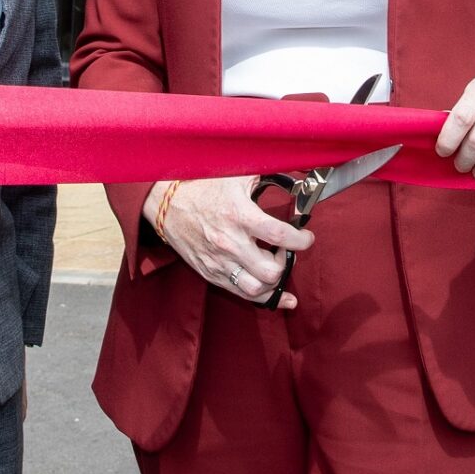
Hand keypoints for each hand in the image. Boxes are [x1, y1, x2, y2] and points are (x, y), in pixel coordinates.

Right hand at [153, 176, 311, 307]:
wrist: (168, 204)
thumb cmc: (204, 187)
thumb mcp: (237, 175)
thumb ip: (267, 177)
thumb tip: (297, 180)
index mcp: (239, 215)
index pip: (278, 235)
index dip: (300, 239)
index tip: (306, 237)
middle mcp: (230, 242)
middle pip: (270, 270)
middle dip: (286, 261)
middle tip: (285, 249)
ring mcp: (219, 261)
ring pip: (257, 289)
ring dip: (273, 281)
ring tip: (275, 266)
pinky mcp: (211, 273)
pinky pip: (240, 294)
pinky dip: (263, 298)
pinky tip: (280, 296)